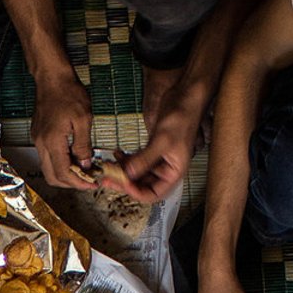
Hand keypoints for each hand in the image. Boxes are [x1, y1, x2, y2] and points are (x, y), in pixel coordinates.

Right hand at [32, 72, 97, 189]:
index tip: (91, 183)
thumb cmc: (68, 93)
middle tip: (87, 180)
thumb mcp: (83, 119)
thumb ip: (83, 145)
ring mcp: (38, 140)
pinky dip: (60, 162)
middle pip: (52, 176)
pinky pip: (48, 157)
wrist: (52, 78)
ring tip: (83, 169)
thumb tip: (84, 164)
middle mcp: (41, 144)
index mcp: (52, 141)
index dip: (77, 183)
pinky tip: (74, 156)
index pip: (62, 173)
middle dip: (70, 183)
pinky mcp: (39, 136)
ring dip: (65, 173)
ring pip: (49, 168)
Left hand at [105, 83, 209, 203]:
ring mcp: (159, 159)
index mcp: (174, 172)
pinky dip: (126, 159)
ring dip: (123, 170)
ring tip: (109, 165)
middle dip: (124, 182)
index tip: (123, 183)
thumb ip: (145, 159)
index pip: (154, 194)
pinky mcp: (153, 149)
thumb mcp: (162, 140)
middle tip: (107, 179)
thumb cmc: (182, 118)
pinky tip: (117, 154)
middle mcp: (166, 169)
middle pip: (143, 185)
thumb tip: (129, 174)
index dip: (137, 192)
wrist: (185, 98)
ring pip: (137, 173)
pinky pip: (137, 160)